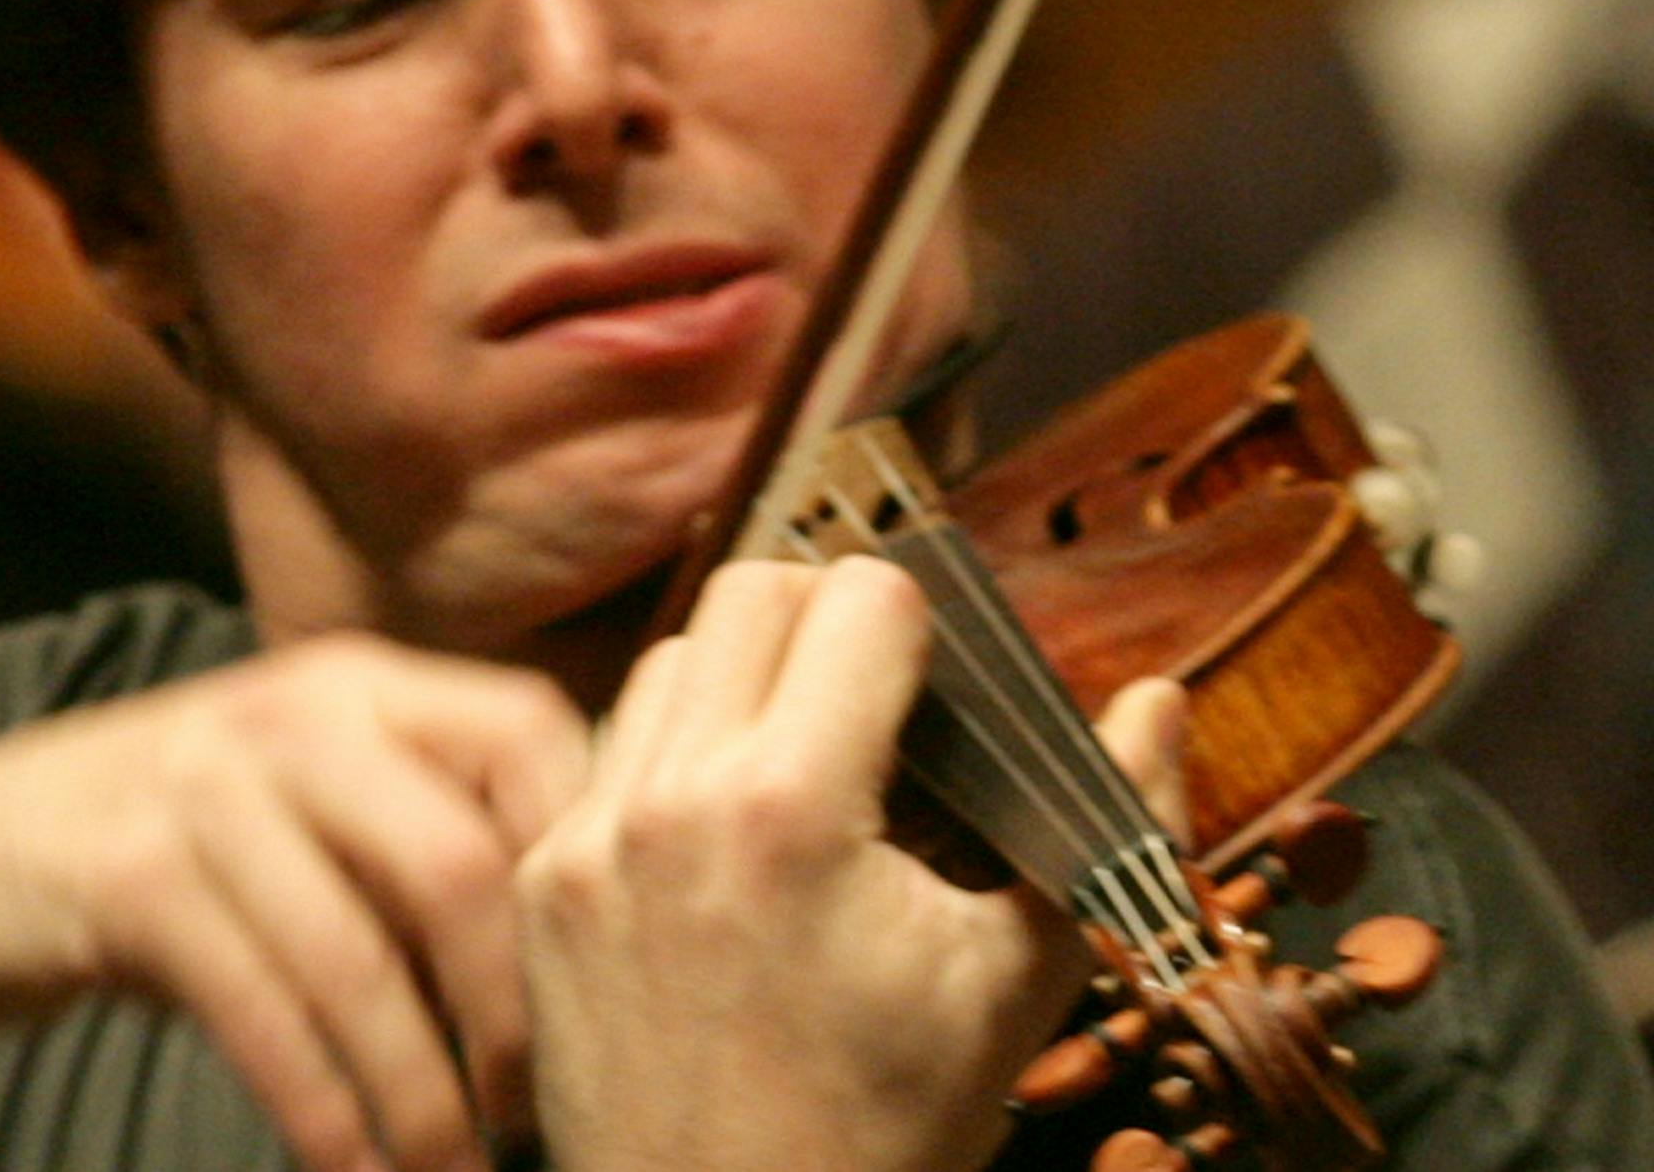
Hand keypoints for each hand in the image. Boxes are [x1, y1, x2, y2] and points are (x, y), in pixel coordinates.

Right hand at [0, 635, 590, 1171]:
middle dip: (509, 1009)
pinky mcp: (130, 879)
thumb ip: (422, 829)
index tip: (596, 977)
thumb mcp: (312, 793)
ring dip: (418, 1093)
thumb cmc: (192, 836)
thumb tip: (576, 946)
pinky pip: (259, 1012)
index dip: (580, 856)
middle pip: (455, 860)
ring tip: (453, 1171)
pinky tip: (354, 1170)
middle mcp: (297, 717)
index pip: (529, 732)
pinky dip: (320, 1107)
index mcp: (366, 684)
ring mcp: (206, 789)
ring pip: (357, 958)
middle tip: (531, 1108)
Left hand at [516, 556, 1186, 1171]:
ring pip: (675, 654)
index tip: (940, 690)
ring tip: (803, 761)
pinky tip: (728, 827)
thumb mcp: (1019, 984)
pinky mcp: (548, 877)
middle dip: (830, 622)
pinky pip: (615, 746)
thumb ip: (1107, 824)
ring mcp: (591, 835)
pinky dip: (677, 752)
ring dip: (745, 677)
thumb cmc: (887, 1127)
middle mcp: (671, 800)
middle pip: (753, 590)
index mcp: (790, 809)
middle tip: (878, 700)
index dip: (924, 627)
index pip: (862, 597)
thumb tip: (1160, 700)